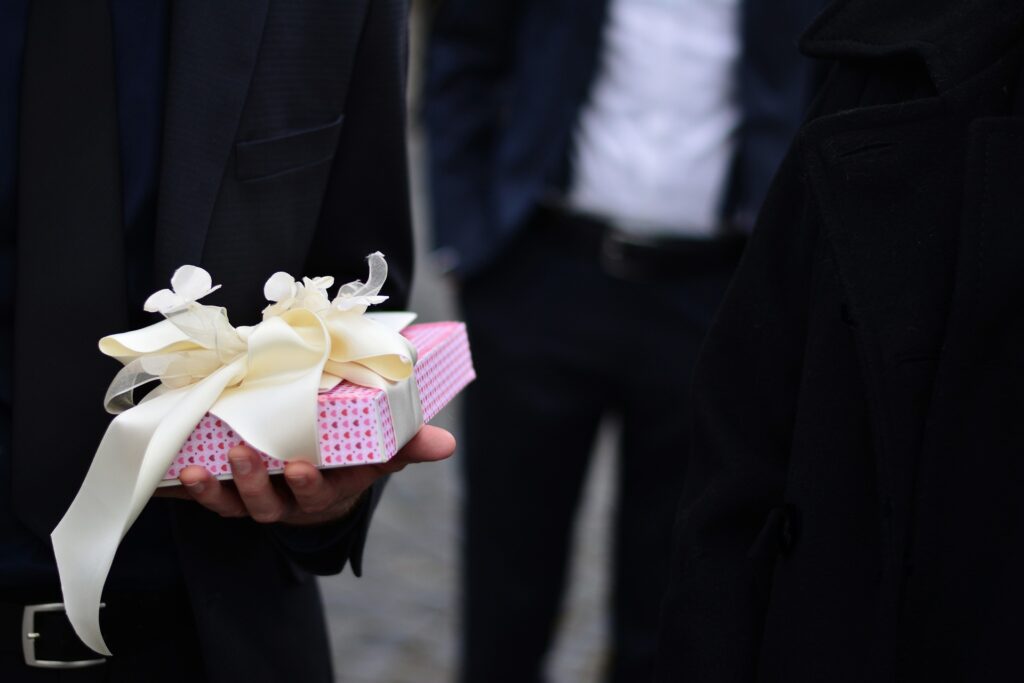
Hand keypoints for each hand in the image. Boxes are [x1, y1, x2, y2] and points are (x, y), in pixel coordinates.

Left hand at [156, 425, 454, 525]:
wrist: (319, 471)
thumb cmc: (350, 456)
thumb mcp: (382, 451)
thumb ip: (409, 444)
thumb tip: (447, 444)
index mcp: (328, 488)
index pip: (319, 492)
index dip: (307, 484)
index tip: (299, 467)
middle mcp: (291, 501)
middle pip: (271, 504)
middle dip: (256, 483)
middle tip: (244, 454)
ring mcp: (259, 499)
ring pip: (236, 506)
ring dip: (219, 489)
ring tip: (206, 465)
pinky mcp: (231, 494)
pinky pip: (208, 499)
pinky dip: (190, 490)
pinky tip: (176, 474)